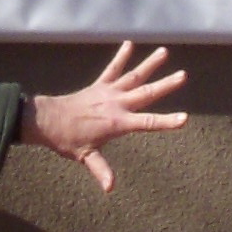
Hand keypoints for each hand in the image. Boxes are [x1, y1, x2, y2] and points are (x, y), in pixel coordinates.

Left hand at [17, 44, 187, 194]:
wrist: (46, 120)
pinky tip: (129, 43)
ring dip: (149, 64)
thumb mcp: (85, 157)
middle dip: (166, 85)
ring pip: (133, 76)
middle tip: (183, 75)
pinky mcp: (99, 86)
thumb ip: (101, 170)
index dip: (167, 122)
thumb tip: (110, 188)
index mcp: (117, 123)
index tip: (184, 118)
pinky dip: (121, 56)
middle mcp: (116, 105)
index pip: (148, 123)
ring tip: (164, 51)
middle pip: (146, 93)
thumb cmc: (67, 140)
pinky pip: (112, 69)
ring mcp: (108, 93)